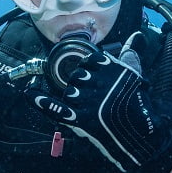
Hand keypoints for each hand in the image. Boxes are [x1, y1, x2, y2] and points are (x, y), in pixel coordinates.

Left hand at [33, 33, 171, 172]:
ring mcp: (88, 100)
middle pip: (76, 76)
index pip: (88, 60)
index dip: (89, 69)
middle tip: (96, 98)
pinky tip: (29, 94)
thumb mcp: (137, 76)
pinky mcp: (81, 119)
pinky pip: (56, 108)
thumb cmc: (139, 105)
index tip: (95, 77)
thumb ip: (130, 55)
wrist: (141, 136)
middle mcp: (98, 81)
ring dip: (75, 99)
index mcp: (110, 68)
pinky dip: (41, 101)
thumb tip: (135, 36)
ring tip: (91, 109)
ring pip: (69, 92)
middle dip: (82, 86)